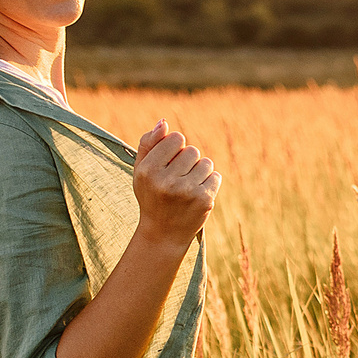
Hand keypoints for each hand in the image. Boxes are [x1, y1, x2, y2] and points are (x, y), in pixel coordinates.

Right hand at [131, 121, 220, 250]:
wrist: (163, 234)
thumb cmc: (151, 197)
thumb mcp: (141, 171)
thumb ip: (148, 144)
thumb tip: (164, 122)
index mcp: (148, 170)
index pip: (176, 138)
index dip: (175, 149)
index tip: (169, 163)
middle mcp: (166, 181)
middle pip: (192, 150)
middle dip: (188, 161)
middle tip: (178, 179)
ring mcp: (187, 191)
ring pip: (206, 163)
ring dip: (200, 171)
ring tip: (187, 187)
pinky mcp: (204, 200)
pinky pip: (216, 176)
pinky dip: (210, 183)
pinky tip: (197, 194)